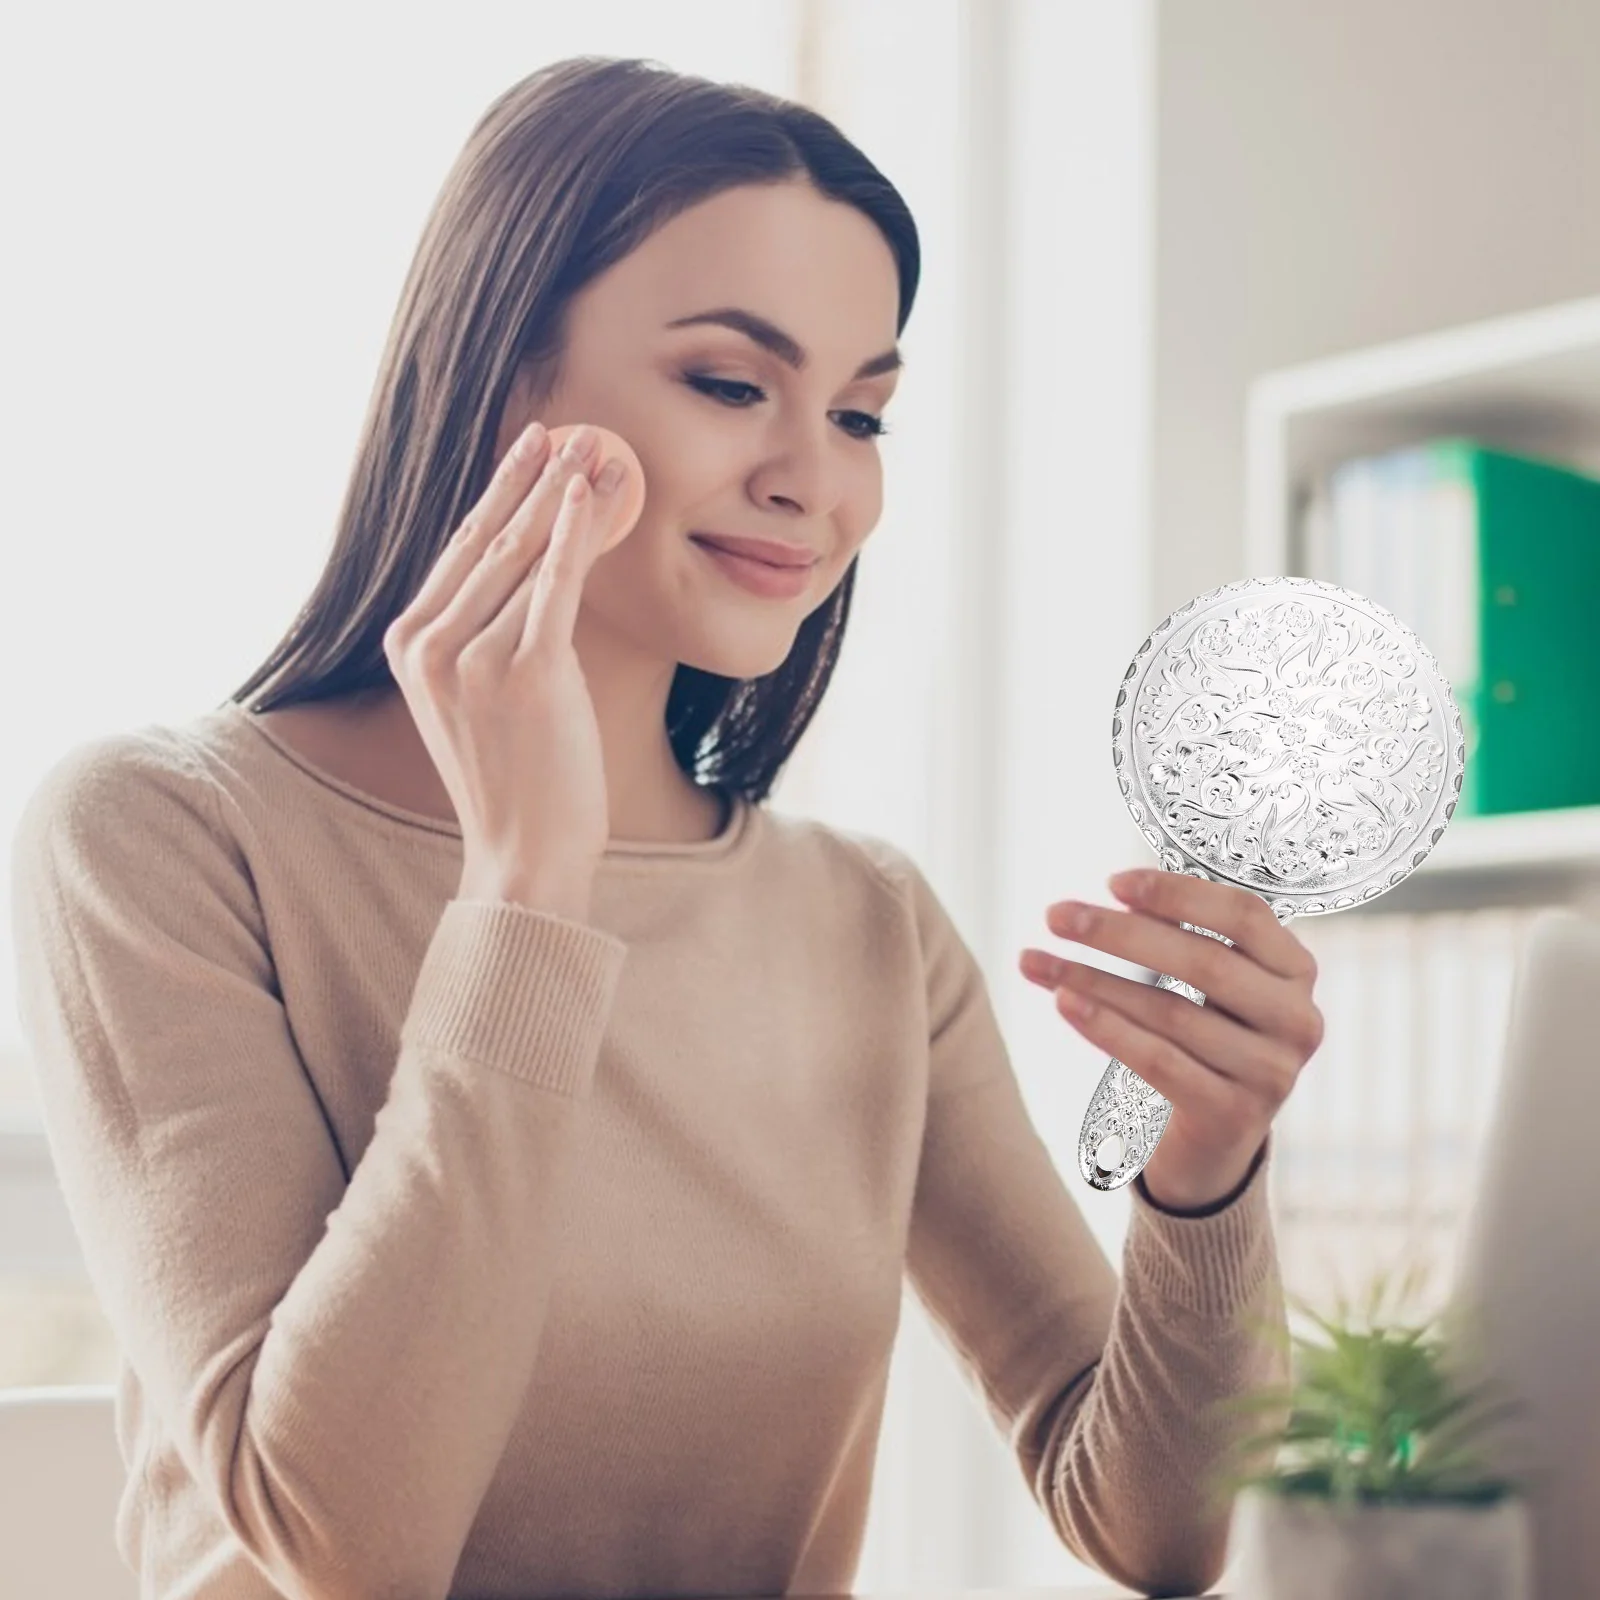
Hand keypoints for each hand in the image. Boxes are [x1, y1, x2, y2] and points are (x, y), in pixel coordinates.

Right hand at [381, 420, 637, 912]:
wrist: (525, 853)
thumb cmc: (517, 779)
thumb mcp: (482, 697)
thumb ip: (489, 632)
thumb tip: (534, 566)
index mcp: (410, 646)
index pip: (460, 551)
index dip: (499, 494)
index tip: (530, 451)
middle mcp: (429, 644)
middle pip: (489, 540)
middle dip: (532, 478)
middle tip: (568, 430)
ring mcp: (471, 657)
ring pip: (525, 555)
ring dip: (565, 495)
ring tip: (598, 449)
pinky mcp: (522, 671)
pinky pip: (554, 584)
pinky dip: (576, 532)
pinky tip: (592, 491)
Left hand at [1018, 867, 1323, 1209]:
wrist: (1216, 1140)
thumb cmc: (1205, 1039)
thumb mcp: (1209, 985)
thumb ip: (1179, 937)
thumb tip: (1113, 896)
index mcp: (1295, 971)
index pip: (1243, 915)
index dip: (1176, 893)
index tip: (1111, 882)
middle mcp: (1297, 1020)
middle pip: (1203, 961)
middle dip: (1119, 933)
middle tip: (1056, 915)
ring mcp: (1271, 1073)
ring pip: (1171, 1012)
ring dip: (1095, 981)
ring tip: (1038, 962)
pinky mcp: (1232, 1115)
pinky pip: (1158, 1061)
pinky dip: (1106, 1028)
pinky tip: (1064, 1004)